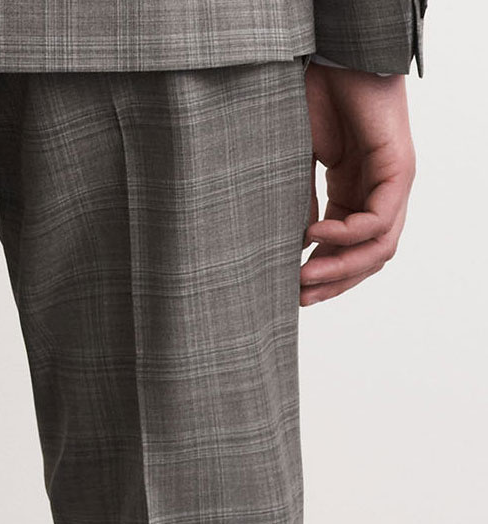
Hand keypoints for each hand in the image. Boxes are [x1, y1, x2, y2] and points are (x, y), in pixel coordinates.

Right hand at [300, 61, 416, 304]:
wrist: (332, 57)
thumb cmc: (314, 99)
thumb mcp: (299, 166)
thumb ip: (303, 206)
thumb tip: (297, 248)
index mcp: (357, 193)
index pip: (351, 251)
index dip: (325, 276)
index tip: (293, 292)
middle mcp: (380, 191)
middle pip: (369, 258)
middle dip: (334, 283)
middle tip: (300, 298)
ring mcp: (394, 181)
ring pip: (380, 248)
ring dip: (342, 268)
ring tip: (304, 276)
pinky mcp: (399, 168)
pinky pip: (378, 220)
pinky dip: (347, 234)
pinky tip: (315, 234)